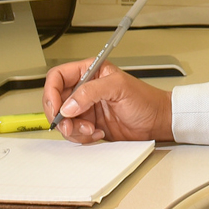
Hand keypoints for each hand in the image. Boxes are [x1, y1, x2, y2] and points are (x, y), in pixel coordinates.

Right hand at [43, 60, 173, 144]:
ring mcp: (86, 108)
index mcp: (89, 71)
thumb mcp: (118, 87)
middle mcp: (84, 89)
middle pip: (55, 101)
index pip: (58, 77)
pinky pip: (74, 133)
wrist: (157, 121)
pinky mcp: (89, 124)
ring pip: (63, 120)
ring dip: (73, 129)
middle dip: (60, 116)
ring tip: (92, 129)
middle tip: (70, 125)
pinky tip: (98, 133)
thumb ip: (91, 92)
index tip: (56, 107)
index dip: (51, 92)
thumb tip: (68, 105)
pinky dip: (82, 137)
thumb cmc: (145, 99)